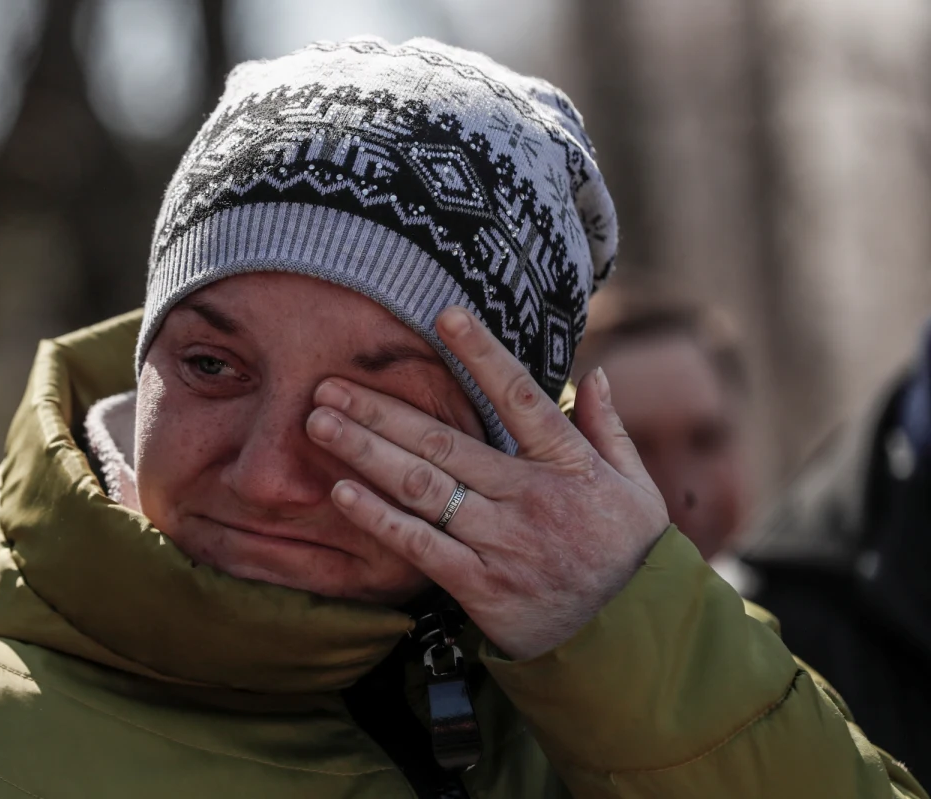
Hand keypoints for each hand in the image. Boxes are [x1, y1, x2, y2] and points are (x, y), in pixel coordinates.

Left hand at [305, 306, 668, 660]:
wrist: (620, 639)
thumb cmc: (623, 554)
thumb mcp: (637, 490)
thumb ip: (609, 430)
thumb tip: (598, 372)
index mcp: (569, 465)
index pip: (521, 398)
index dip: (484, 355)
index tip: (445, 315)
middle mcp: (531, 498)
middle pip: (446, 442)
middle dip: (382, 410)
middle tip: (329, 383)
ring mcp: (503, 543)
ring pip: (424, 488)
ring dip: (366, 453)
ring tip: (319, 424)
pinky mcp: (479, 586)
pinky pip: (421, 545)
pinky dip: (379, 518)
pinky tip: (341, 490)